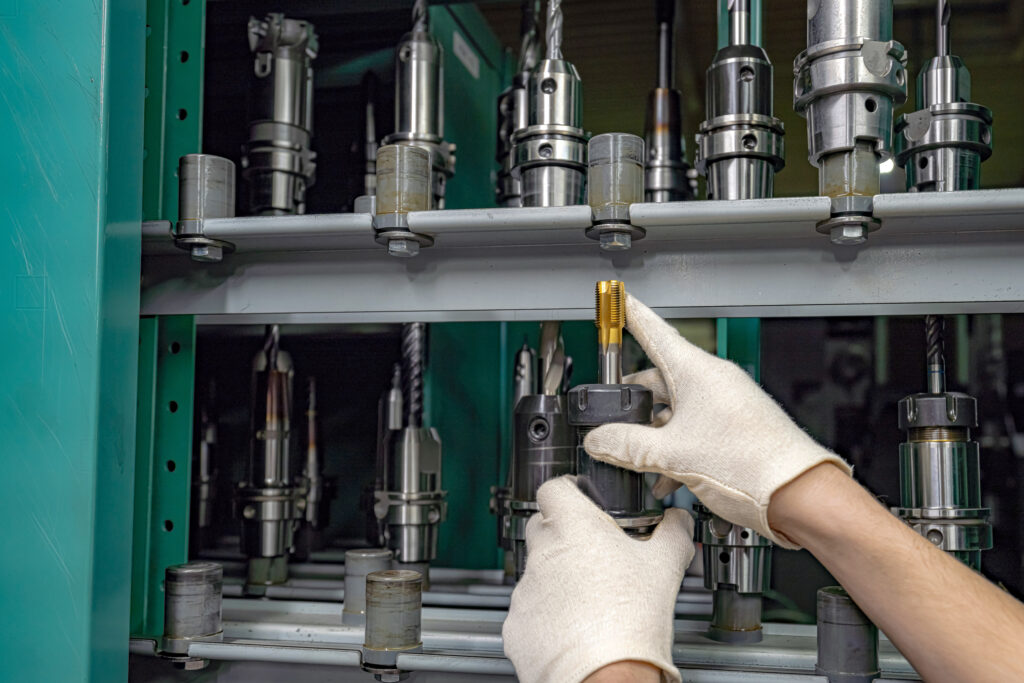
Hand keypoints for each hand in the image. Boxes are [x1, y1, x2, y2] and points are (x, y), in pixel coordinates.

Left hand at [502, 476, 693, 682]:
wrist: (606, 676)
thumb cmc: (631, 621)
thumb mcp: (665, 566)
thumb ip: (673, 533)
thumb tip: (679, 521)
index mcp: (574, 527)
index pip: (553, 487)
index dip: (567, 490)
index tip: (579, 497)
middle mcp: (542, 553)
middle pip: (542, 527)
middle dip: (563, 534)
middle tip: (593, 553)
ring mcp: (526, 589)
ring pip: (537, 571)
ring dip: (556, 578)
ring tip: (589, 600)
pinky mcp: (517, 624)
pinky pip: (529, 610)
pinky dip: (546, 614)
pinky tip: (574, 626)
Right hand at [583, 294, 850, 547]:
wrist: (798, 495)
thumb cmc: (752, 464)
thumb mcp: (672, 455)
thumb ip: (627, 445)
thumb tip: (600, 441)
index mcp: (697, 373)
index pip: (654, 331)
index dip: (631, 315)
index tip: (619, 300)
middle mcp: (713, 382)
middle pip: (659, 378)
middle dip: (632, 400)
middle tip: (610, 414)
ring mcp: (725, 405)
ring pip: (675, 409)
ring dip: (653, 433)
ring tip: (635, 459)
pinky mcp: (735, 429)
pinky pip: (694, 428)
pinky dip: (674, 447)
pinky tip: (664, 477)